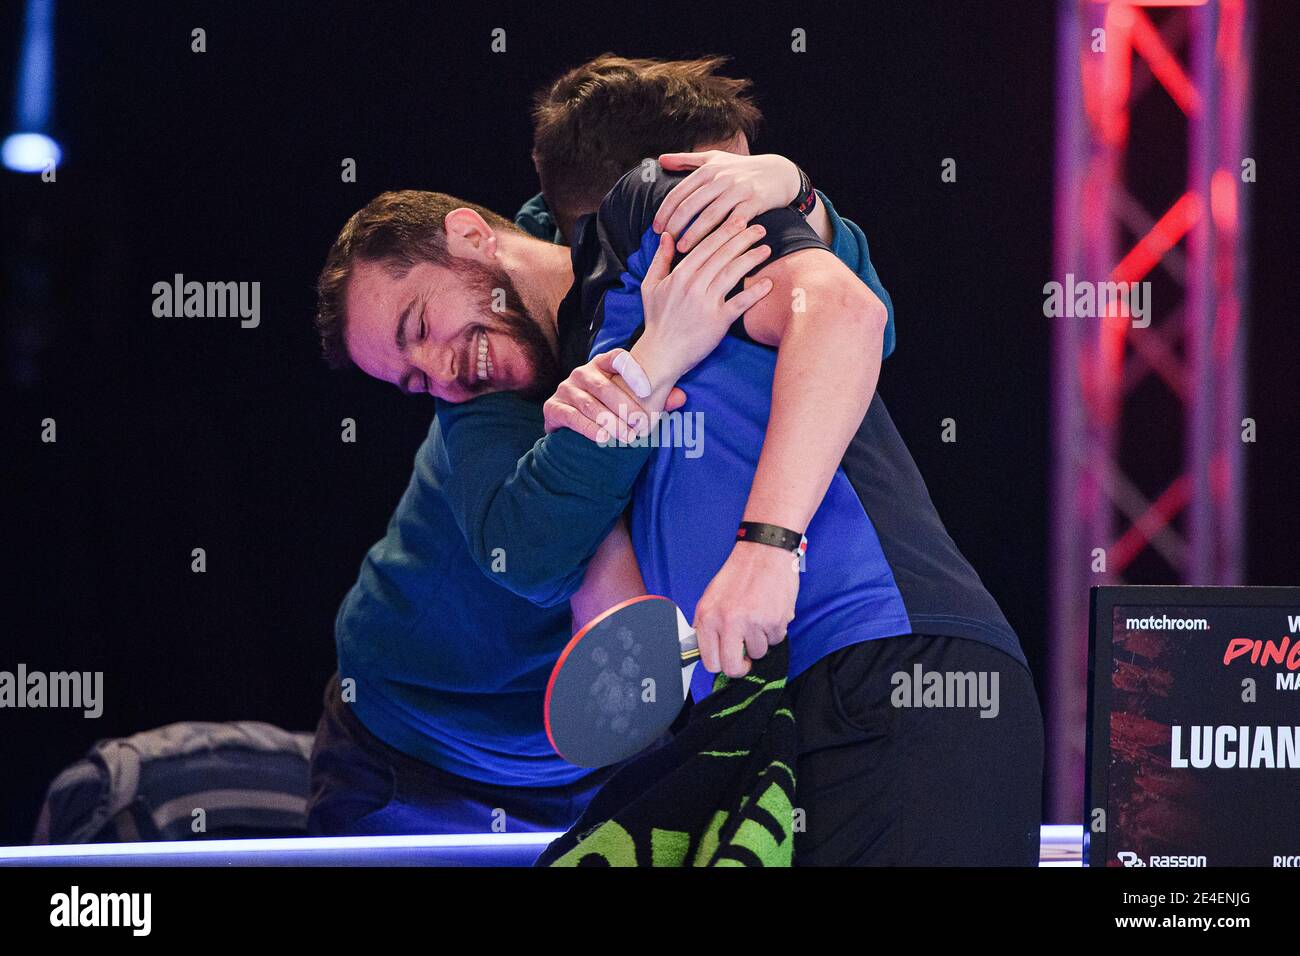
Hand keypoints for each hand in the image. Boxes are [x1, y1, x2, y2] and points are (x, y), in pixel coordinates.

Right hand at [543, 349, 685, 443]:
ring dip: (610, 422)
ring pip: (590, 404)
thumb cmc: (607, 409)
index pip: (616, 357)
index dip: (631, 369)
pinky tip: (603, 439)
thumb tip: (681, 397)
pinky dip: (589, 429)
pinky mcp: (553, 407)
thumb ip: (654, 399)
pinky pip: (572, 417)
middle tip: (642, 425)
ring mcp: (566, 389)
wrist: (569, 426)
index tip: (646, 389)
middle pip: (603, 386)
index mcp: (602, 365)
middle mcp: (582, 373)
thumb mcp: (629, 402)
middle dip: (624, 407)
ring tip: (627, 437)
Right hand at [632, 222, 772, 390]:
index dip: (725, 231)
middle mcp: (693, 286)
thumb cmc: (656, 320)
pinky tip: (768, 283)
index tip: (739, 220)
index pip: (706, 245)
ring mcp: (706, 303)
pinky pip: (740, 302)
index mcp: (679, 275)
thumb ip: (660, 259)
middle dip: (743, 238)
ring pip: (733, 273)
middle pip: (723, 255)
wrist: (660, 354)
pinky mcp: (718, 322)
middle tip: (760, 228)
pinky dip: (755, 292)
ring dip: (752, 258)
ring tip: (767, 249)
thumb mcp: (650, 286)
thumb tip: (667, 235)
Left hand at [654, 151, 801, 251]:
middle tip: (665, 242)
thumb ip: (686, 160)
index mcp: (708, 169)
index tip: (656, 228)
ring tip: (681, 249)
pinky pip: (734, 223)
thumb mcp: (714, 158)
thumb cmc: (742, 168)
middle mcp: (721, 178)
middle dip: (675, 225)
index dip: (665, 211)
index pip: (680, 192)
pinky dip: (721, 237)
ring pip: (710, 215)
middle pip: (691, 205)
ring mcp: (738, 190)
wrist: (779, 173)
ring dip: (694, 234)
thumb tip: (660, 160)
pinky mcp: (754, 202)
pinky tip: (712, 250)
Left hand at [692, 541, 799, 678]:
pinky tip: (770, 611)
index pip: (710, 662)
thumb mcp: (711, 597)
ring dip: (760, 640)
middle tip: (746, 656)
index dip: (722, 665)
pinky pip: (776, 640)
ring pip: (759, 653)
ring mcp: (753, 623)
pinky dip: (775, 630)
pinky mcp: (775, 621)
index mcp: (708, 617)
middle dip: (742, 666)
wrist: (764, 551)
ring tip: (759, 618)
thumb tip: (709, 650)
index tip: (729, 660)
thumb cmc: (739, 572)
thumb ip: (708, 624)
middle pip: (733, 667)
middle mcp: (728, 622)